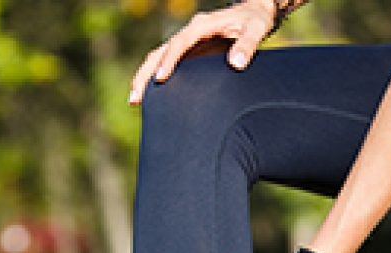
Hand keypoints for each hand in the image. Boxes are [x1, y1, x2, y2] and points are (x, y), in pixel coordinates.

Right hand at [129, 0, 275, 104]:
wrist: (251, 14)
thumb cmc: (254, 22)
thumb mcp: (256, 29)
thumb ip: (247, 45)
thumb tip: (236, 63)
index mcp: (202, 25)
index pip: (180, 43)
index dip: (170, 60)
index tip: (161, 78)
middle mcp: (189, 32)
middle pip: (160, 51)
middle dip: (146, 73)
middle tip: (135, 96)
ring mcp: (187, 43)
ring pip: (159, 58)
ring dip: (145, 77)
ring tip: (134, 101)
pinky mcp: (189, 53)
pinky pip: (167, 64)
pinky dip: (156, 78)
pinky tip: (151, 98)